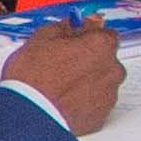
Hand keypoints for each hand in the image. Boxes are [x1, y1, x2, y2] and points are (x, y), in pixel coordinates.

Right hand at [4, 21, 124, 134]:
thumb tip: (74, 23)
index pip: (106, 34)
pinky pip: (96, 103)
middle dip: (90, 60)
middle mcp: (112, 69)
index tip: (76, 40)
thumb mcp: (41, 38)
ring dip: (87, 81)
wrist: (28, 116)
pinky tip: (64, 101)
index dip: (89, 37)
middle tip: (63, 65)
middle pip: (106, 60)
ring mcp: (109, 95)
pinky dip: (85, 101)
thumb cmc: (33, 77)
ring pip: (102, 82)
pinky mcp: (101, 117)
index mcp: (100, 46)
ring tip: (61, 87)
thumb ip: (65, 26)